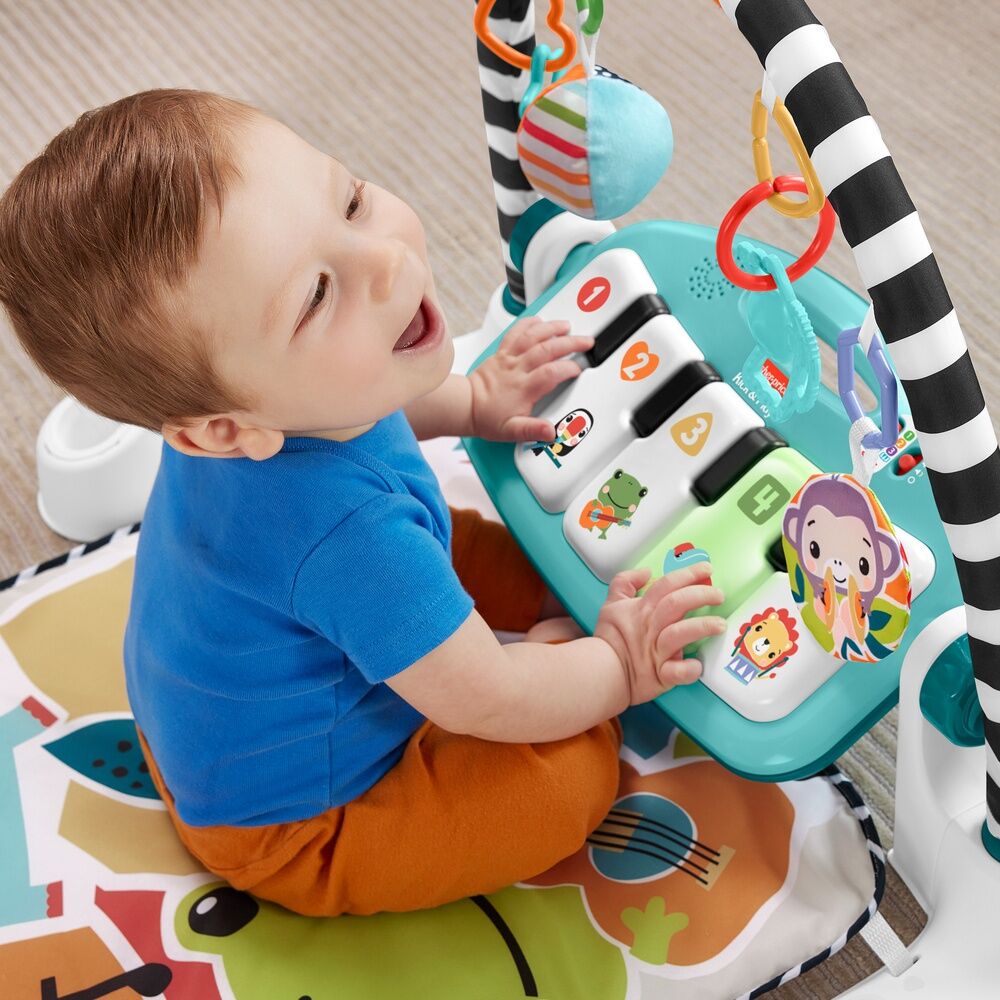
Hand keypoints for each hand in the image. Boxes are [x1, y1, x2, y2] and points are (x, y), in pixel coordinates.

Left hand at [468, 316, 593, 441]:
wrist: (466, 406)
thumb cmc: (488, 417)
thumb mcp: (511, 432)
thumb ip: (532, 430)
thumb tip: (551, 431)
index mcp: (523, 388)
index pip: (550, 373)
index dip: (568, 368)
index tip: (578, 369)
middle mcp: (517, 369)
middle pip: (546, 349)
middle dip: (569, 343)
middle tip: (586, 342)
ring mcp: (509, 358)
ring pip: (532, 336)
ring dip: (551, 328)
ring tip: (567, 326)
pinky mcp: (502, 352)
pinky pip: (515, 333)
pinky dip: (528, 324)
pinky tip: (539, 321)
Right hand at [594, 563, 725, 707]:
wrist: (601, 671)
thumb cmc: (609, 639)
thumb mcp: (611, 604)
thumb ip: (625, 582)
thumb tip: (646, 572)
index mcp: (642, 609)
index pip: (667, 584)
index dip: (688, 574)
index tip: (706, 569)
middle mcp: (652, 627)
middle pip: (677, 604)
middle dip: (701, 595)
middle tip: (719, 594)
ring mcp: (657, 651)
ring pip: (680, 633)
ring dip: (702, 627)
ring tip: (720, 624)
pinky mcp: (661, 675)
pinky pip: (677, 672)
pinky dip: (688, 669)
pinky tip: (698, 665)